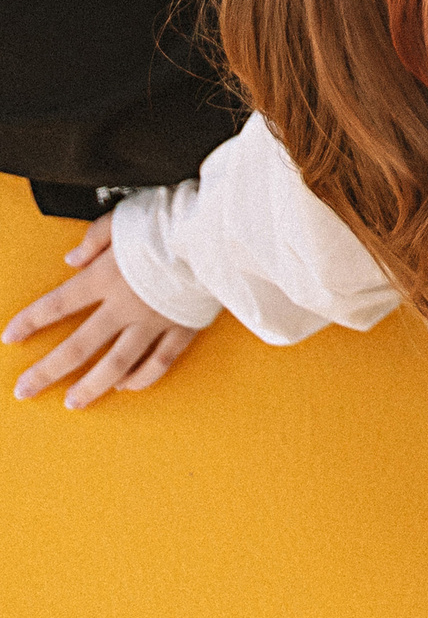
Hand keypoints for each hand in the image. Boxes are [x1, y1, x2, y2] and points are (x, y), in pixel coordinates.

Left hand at [4, 216, 207, 409]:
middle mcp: (124, 305)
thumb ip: (95, 238)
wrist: (218, 230)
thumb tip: (70, 260)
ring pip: (115, 364)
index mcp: (106, 275)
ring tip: (73, 402)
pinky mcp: (181, 328)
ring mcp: (153, 321)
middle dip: (47, 371)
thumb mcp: (125, 215)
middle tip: (24, 391)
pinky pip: (157, 362)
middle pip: (78, 346)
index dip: (31, 321)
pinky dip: (140, 378)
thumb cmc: (171, 217)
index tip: (9, 337)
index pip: (58, 304)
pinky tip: (126, 386)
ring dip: (90, 386)